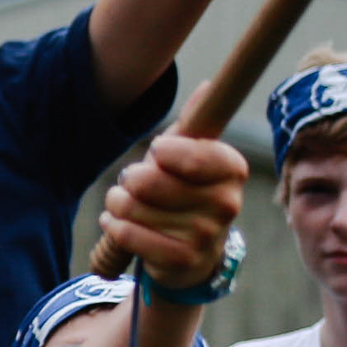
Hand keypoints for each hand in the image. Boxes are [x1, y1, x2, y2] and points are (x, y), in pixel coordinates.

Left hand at [97, 132, 245, 292]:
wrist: (190, 255)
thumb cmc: (184, 193)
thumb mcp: (189, 156)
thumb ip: (193, 125)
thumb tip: (207, 86)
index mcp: (231, 168)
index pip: (188, 151)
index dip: (161, 152)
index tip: (157, 154)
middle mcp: (227, 202)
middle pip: (148, 179)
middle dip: (129, 179)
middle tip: (134, 184)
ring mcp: (207, 235)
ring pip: (132, 207)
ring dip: (117, 204)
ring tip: (125, 205)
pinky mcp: (182, 260)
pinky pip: (128, 234)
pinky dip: (114, 226)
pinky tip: (118, 224)